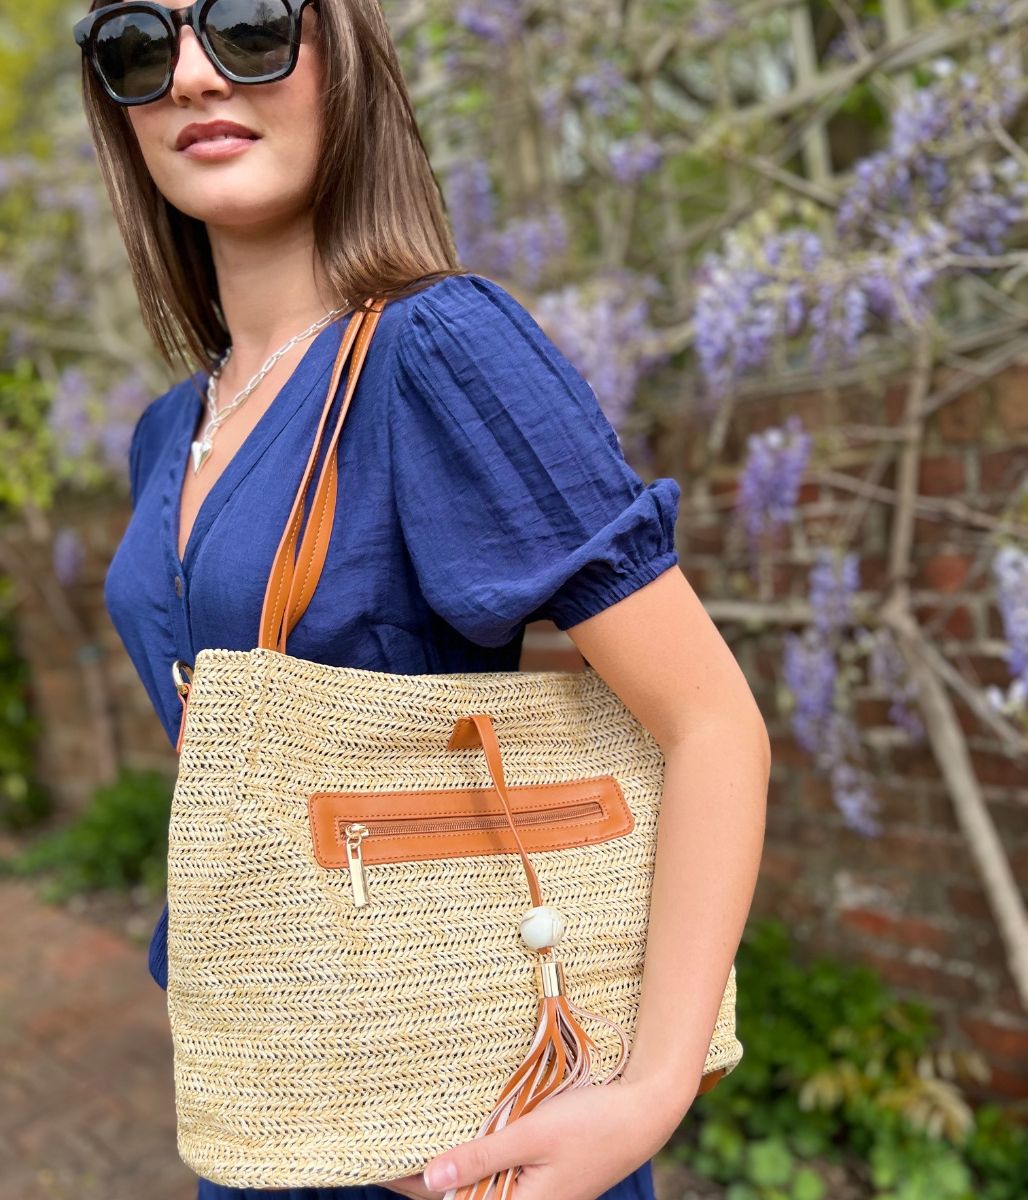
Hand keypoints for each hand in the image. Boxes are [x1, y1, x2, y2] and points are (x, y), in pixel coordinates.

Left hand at [379, 1074, 693, 1199]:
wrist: (645, 1115)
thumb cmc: (592, 1124)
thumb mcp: (531, 1134)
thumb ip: (481, 1156)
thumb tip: (430, 1179)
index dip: (413, 1186)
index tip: (378, 1165)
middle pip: (465, 1199)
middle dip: (426, 1179)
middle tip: (385, 1152)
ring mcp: (538, 1195)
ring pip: (481, 1189)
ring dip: (453, 1171)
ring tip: (412, 1147)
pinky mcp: (545, 1181)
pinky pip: (500, 1177)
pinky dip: (477, 1163)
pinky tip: (460, 1143)